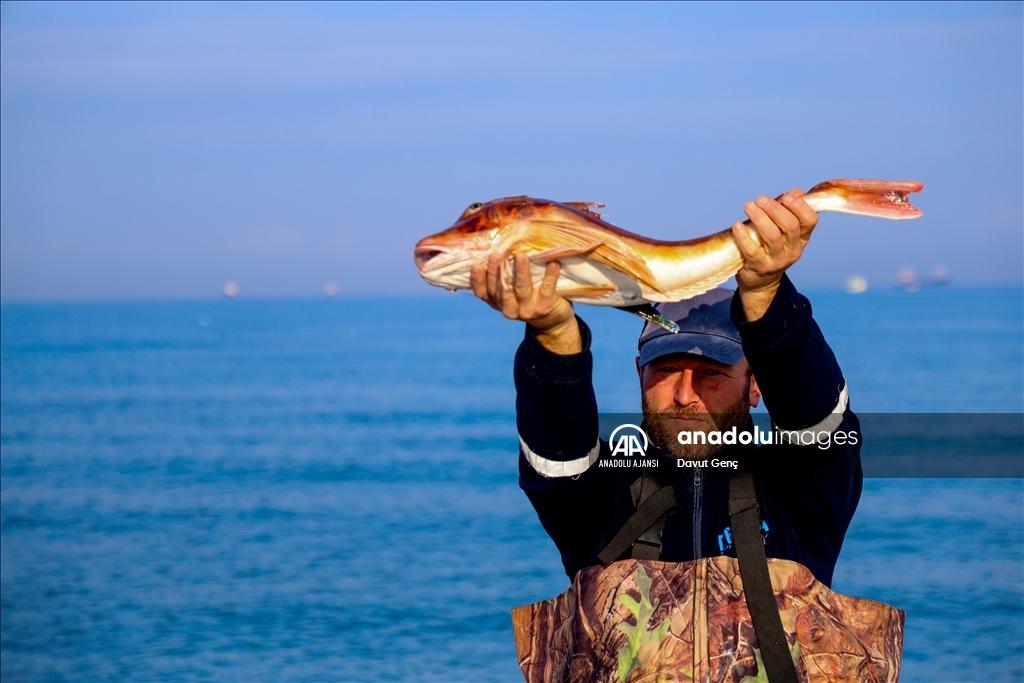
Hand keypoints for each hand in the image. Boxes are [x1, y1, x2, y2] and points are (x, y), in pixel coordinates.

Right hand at [470, 252, 581, 353]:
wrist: (552, 321)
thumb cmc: (528, 299)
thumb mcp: (512, 293)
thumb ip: (503, 278)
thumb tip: (496, 249)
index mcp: (498, 303)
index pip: (483, 293)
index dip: (478, 281)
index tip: (476, 265)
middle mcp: (509, 309)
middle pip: (501, 290)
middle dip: (497, 272)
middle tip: (495, 255)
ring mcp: (527, 310)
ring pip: (521, 289)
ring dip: (520, 272)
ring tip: (521, 255)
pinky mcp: (544, 308)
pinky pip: (547, 289)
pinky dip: (550, 276)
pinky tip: (553, 263)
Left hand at [731, 189, 817, 320]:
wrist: (761, 282)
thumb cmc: (770, 249)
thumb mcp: (783, 232)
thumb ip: (787, 211)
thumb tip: (795, 192)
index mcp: (802, 238)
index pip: (810, 221)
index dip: (800, 207)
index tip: (786, 197)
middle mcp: (793, 250)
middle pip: (790, 225)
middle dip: (775, 209)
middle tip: (760, 199)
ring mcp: (777, 260)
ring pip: (772, 236)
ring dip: (760, 218)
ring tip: (749, 206)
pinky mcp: (760, 267)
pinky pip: (752, 250)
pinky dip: (744, 236)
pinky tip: (737, 225)